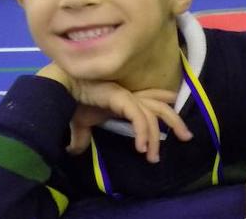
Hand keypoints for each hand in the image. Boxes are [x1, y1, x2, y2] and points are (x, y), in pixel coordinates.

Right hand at [38, 64, 191, 163]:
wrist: (58, 86)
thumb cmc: (70, 99)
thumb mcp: (80, 121)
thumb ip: (82, 135)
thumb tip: (74, 150)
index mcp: (125, 97)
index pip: (152, 100)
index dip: (165, 104)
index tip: (176, 113)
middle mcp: (130, 95)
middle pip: (160, 107)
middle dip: (175, 121)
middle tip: (187, 137)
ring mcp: (127, 96)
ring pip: (152, 116)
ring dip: (155, 138)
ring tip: (153, 158)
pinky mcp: (121, 99)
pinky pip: (139, 117)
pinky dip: (142, 133)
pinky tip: (141, 148)